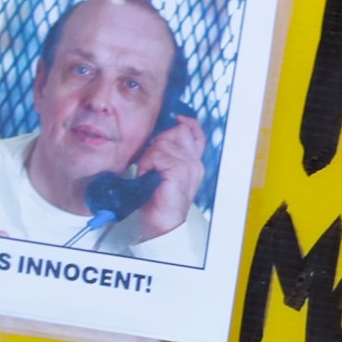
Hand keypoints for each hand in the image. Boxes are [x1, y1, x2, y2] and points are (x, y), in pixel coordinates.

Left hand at [132, 113, 206, 239]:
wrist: (162, 223)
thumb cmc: (159, 200)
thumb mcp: (165, 173)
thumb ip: (167, 156)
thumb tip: (157, 139)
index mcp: (194, 162)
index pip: (196, 133)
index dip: (187, 122)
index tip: (176, 117)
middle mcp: (195, 163)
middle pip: (179, 131)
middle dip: (160, 139)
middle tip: (150, 157)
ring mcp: (189, 167)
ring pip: (165, 142)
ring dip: (149, 154)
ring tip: (146, 169)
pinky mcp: (179, 172)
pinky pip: (158, 154)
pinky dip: (147, 162)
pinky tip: (145, 174)